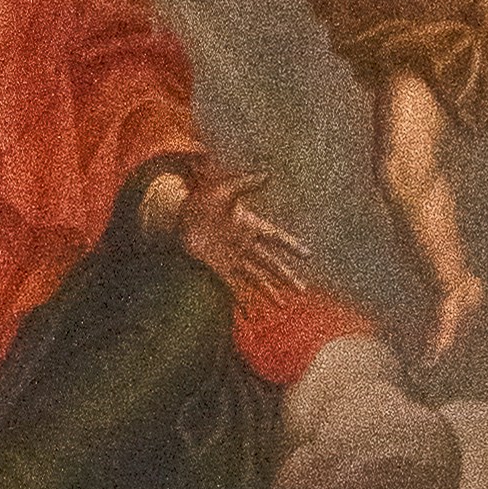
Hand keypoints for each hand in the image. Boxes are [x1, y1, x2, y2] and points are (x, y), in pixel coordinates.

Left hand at [168, 147, 315, 328]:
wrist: (180, 217)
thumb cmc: (202, 200)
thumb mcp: (225, 190)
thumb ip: (247, 183)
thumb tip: (268, 174)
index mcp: (250, 225)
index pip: (276, 237)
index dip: (291, 246)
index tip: (307, 255)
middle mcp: (246, 245)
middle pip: (270, 263)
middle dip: (286, 277)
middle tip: (302, 290)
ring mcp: (233, 259)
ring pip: (256, 278)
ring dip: (269, 292)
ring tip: (282, 305)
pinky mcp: (219, 270)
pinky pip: (234, 288)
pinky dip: (242, 301)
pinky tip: (250, 314)